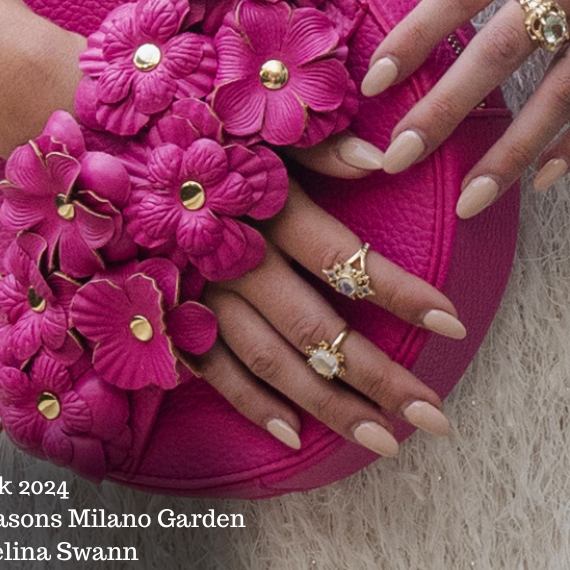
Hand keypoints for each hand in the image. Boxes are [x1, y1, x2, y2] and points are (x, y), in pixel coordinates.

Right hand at [184, 141, 466, 454]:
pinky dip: (251, 404)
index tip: (452, 322)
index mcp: (268, 208)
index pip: (347, 259)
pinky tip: (293, 435)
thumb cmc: (201, 135)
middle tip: (434, 416)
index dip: (401, 293)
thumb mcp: (262, 127)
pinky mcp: (173, 317)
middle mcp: (236, 258)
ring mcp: (202, 295)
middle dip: (379, 376)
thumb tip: (382, 159)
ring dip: (329, 406)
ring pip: (273, 361)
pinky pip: (213, 371)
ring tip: (385, 442)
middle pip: (317, 328)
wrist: (116, 160)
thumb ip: (320, 146)